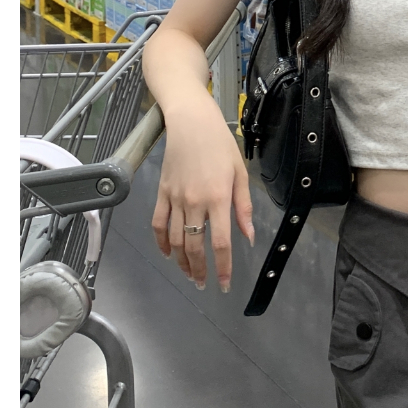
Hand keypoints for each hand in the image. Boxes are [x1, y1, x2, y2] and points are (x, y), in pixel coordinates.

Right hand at [151, 93, 254, 292]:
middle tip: (204, 284)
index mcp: (218, 197)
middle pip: (195, 247)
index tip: (224, 284)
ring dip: (182, 262)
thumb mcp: (240, 173)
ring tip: (189, 274)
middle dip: (200, 270)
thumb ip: (243, 207)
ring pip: (176, 240)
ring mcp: (175, 198)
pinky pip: (158, 224)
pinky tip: (168, 253)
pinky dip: (161, 243)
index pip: (220, 242)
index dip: (223, 267)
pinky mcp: (162, 193)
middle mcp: (194, 202)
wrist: (191, 122)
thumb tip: (248, 236)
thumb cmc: (220, 144)